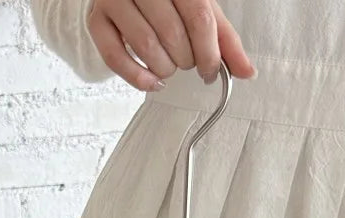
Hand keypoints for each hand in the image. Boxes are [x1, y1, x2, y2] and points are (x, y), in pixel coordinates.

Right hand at [87, 0, 253, 90]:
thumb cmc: (168, 1)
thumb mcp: (200, 8)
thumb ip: (223, 39)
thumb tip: (248, 72)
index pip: (199, 17)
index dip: (209, 52)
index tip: (211, 72)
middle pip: (173, 33)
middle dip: (185, 60)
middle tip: (186, 63)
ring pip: (145, 46)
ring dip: (163, 69)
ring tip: (169, 69)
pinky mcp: (96, 20)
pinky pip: (115, 57)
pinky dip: (137, 78)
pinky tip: (152, 83)